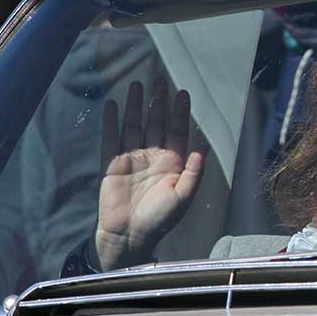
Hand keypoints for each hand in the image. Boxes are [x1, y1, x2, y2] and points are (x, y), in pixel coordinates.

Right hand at [94, 79, 205, 270]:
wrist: (129, 236)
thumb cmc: (160, 220)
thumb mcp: (183, 197)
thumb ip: (194, 173)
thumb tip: (204, 147)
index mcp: (173, 163)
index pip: (178, 131)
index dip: (180, 112)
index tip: (183, 92)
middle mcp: (153, 156)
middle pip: (157, 122)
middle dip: (159, 102)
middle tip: (161, 79)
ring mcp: (131, 158)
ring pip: (135, 125)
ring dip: (136, 105)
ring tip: (138, 84)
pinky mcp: (111, 163)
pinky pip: (111, 137)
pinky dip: (112, 121)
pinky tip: (114, 104)